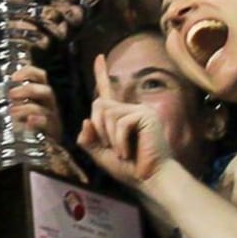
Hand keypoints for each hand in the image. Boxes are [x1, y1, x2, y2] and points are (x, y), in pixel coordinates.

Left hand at [0, 65, 63, 139]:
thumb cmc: (16, 126)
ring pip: (46, 109)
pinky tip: (28, 123)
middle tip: (11, 95)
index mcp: (37, 95)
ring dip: (28, 107)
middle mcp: (47, 106)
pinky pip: (48, 126)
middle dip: (28, 90)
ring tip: (12, 112)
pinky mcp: (51, 136)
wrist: (29, 156)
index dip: (29, 72)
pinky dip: (38, 122)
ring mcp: (51, 121)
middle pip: (46, 90)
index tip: (14, 77)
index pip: (40, 76)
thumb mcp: (0, 111)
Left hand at [77, 54, 173, 187]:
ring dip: (109, 137)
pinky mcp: (145, 116)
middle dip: (99, 129)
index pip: (108, 92)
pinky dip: (119, 141)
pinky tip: (127, 152)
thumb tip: (85, 121)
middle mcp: (131, 109)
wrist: (151, 180)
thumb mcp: (101, 154)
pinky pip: (120, 122)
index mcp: (121, 116)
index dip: (101, 74)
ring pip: (107, 114)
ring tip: (123, 151)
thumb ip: (89, 139)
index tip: (100, 57)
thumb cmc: (129, 169)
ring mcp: (140, 110)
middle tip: (113, 148)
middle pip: (99, 104)